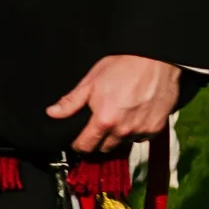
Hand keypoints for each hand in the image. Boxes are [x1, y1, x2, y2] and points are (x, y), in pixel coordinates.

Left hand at [47, 55, 180, 152]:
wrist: (155, 60)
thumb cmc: (121, 67)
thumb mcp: (90, 82)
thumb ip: (71, 102)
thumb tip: (52, 113)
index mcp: (103, 121)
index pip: (86, 146)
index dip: (78, 144)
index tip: (78, 139)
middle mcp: (123, 131)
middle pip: (104, 148)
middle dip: (98, 140)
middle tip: (98, 125)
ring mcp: (141, 131)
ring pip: (123, 144)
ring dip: (117, 137)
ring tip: (116, 118)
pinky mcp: (156, 128)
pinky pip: (141, 138)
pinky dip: (135, 132)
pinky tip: (133, 117)